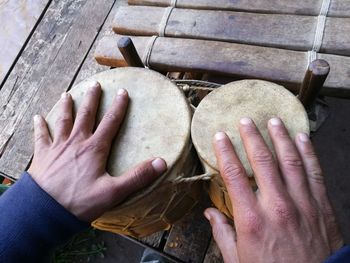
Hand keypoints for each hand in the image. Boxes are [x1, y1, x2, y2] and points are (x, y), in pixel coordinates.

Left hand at [28, 82, 166, 221]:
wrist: (44, 211)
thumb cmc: (80, 202)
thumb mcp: (113, 192)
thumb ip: (137, 176)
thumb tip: (161, 162)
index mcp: (94, 149)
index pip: (110, 122)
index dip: (119, 106)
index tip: (123, 92)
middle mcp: (76, 142)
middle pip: (86, 115)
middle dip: (92, 99)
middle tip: (95, 84)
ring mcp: (57, 147)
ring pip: (63, 121)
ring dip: (66, 106)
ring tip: (67, 94)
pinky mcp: (42, 155)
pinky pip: (40, 136)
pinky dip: (40, 125)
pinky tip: (37, 116)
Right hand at [204, 117, 342, 262]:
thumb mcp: (238, 259)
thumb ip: (222, 233)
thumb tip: (209, 214)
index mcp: (252, 219)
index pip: (234, 175)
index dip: (225, 152)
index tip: (219, 136)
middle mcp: (277, 205)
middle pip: (263, 161)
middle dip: (252, 137)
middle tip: (245, 120)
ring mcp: (302, 203)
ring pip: (290, 160)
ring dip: (280, 137)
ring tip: (273, 120)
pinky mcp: (321, 206)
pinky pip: (314, 172)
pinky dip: (308, 152)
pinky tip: (301, 138)